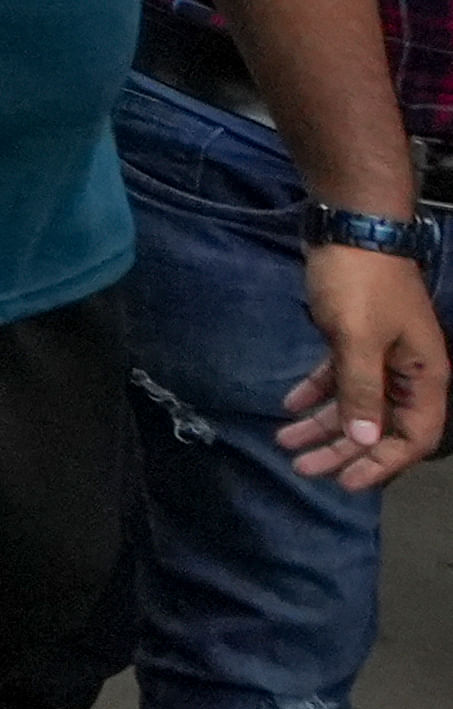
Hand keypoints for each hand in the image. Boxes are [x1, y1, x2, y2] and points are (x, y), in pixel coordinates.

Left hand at [283, 243, 448, 488]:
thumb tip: (367, 442)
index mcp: (425, 377)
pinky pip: (338, 376)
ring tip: (284, 441)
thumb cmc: (361, 283)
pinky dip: (315, 391)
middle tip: (301, 467)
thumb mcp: (358, 339)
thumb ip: (362, 391)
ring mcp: (383, 354)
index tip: (345, 482)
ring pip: (355, 402)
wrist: (351, 226)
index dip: (383, 464)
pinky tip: (288, 405)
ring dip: (323, 424)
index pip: (414, 437)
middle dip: (342, 450)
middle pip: (380, 425)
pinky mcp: (356, 337)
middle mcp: (409, 372)